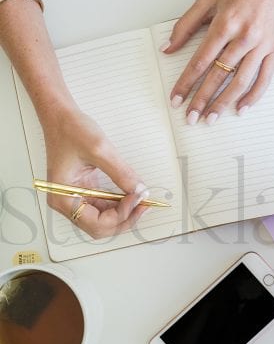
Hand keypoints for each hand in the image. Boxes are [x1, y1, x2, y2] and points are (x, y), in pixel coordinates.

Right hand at [42, 106, 147, 238]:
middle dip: (124, 218)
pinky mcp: (83, 191)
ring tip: (140, 200)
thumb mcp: (99, 149)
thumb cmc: (70, 129)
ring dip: (124, 213)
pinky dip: (119, 204)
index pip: (96, 223)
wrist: (60, 116)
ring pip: (103, 220)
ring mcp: (75, 198)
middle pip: (100, 227)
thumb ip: (121, 173)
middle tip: (144, 203)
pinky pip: (104, 206)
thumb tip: (140, 191)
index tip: (137, 198)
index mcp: (63, 198)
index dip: (121, 215)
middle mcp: (67, 202)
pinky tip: (131, 196)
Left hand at [164, 0, 273, 124]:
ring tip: (211, 119)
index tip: (176, 100)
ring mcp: (261, 45)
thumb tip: (167, 49)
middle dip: (202, 100)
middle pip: (218, 76)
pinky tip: (241, 109)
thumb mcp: (207, 0)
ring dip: (224, 103)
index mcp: (224, 24)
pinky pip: (264, 78)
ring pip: (240, 82)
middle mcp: (243, 37)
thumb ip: (185, 25)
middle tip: (190, 119)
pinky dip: (253, 96)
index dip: (186, 83)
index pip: (200, 62)